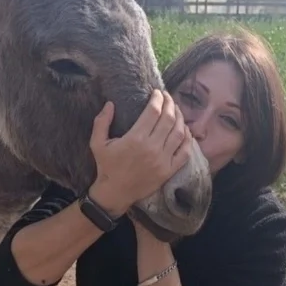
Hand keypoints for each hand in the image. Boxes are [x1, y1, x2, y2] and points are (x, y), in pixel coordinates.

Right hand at [88, 89, 192, 215]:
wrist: (115, 193)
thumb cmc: (106, 166)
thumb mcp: (97, 143)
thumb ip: (101, 122)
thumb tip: (110, 104)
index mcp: (135, 138)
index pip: (153, 112)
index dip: (158, 99)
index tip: (158, 92)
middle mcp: (152, 147)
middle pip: (168, 119)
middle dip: (170, 104)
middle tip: (168, 97)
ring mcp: (163, 160)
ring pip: (179, 133)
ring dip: (180, 118)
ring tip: (176, 110)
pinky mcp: (169, 170)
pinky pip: (185, 152)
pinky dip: (188, 139)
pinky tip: (185, 130)